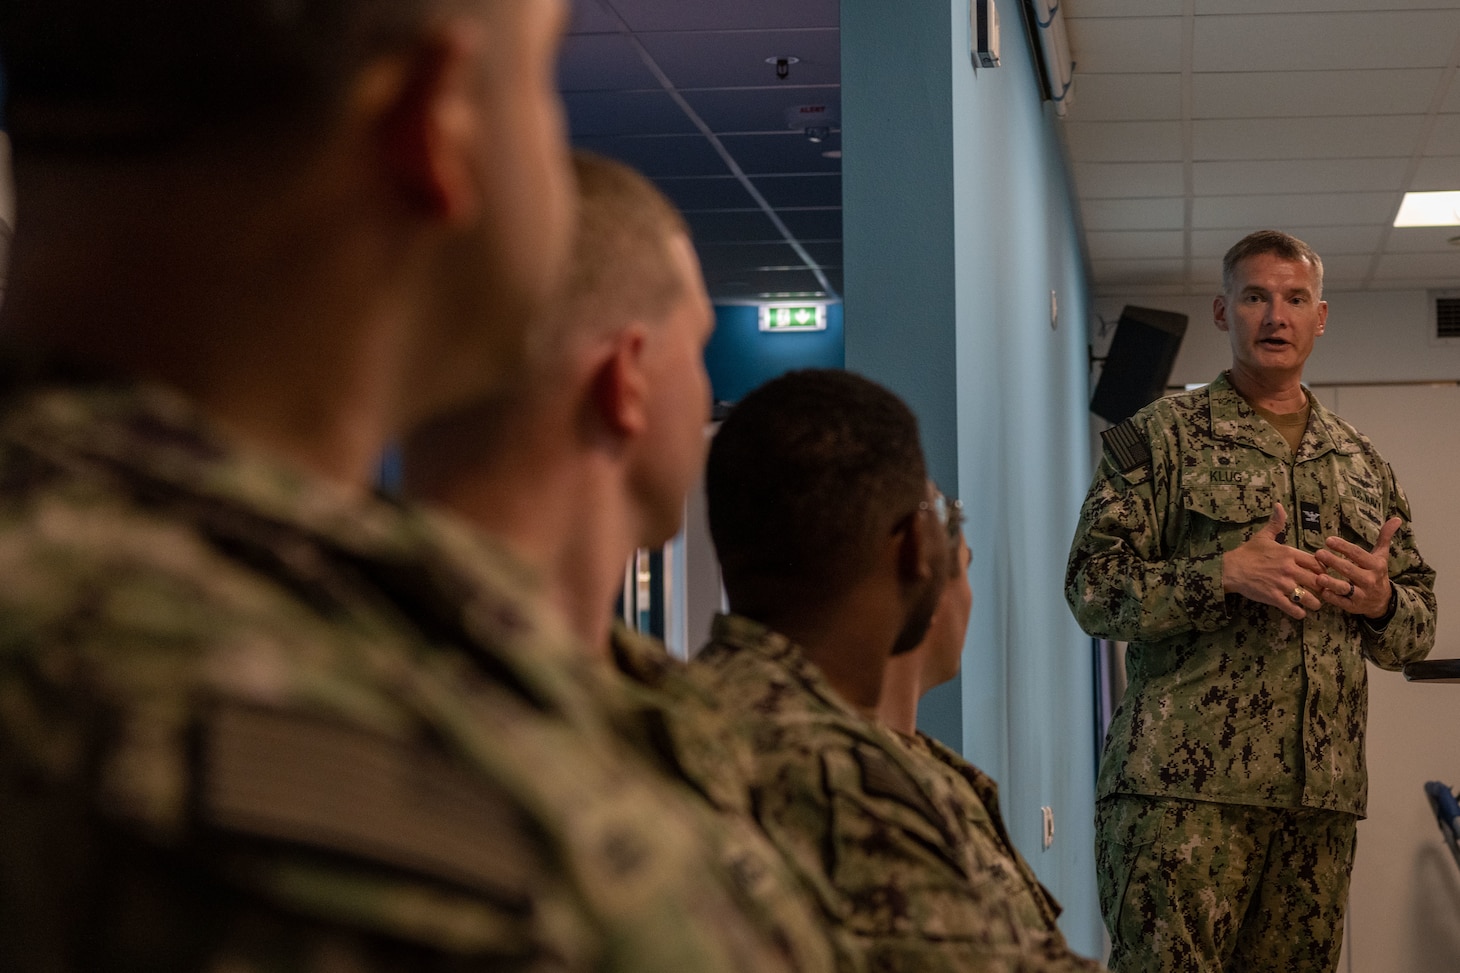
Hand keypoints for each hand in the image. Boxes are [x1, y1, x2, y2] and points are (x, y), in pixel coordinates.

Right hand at [1221, 503, 1324, 618]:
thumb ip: (1276, 523)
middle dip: (1323, 588)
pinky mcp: (1274, 598)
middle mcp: (1289, 570)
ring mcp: (1282, 585)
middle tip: (1323, 592)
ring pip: (1309, 598)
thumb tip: (1279, 505)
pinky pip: (1294, 609)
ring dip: (1314, 603)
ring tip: (1313, 604)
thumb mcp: (1263, 536)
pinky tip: (1299, 611)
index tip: (1322, 574)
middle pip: (1318, 582)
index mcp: (1289, 554)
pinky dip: (1299, 613)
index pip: (1317, 563)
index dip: (1324, 570)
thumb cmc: (1247, 553)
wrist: (1230, 569)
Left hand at [1313, 517, 1400, 617]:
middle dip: (1334, 561)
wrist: (1383, 601)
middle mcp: (1369, 580)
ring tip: (1318, 576)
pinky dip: (1332, 598)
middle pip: (1350, 570)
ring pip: (1345, 588)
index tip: (1329, 540)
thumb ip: (1385, 537)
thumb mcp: (1381, 556)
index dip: (1344, 547)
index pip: (1358, 554)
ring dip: (1332, 583)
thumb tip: (1396, 518)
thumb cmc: (1376, 573)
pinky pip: (1341, 602)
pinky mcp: (1354, 606)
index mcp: (1375, 566)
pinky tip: (1321, 591)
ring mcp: (1361, 594)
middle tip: (1318, 553)